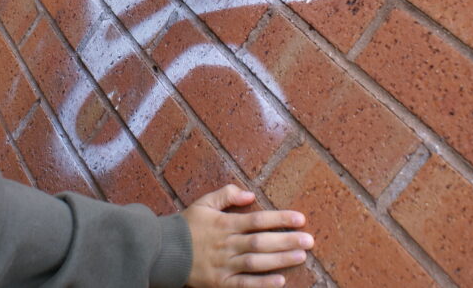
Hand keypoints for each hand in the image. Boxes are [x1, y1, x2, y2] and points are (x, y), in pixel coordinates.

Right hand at [182, 184, 312, 287]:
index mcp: (225, 223)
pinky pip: (244, 284)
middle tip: (309, 240)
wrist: (163, 251)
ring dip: (280, 260)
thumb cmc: (186, 226)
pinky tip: (280, 281)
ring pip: (256, 262)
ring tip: (301, 256)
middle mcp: (227, 244)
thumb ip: (226, 195)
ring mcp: (224, 265)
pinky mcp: (220, 282)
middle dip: (286, 240)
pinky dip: (262, 284)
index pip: (257, 220)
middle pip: (261, 242)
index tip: (300, 218)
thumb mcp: (203, 203)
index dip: (280, 219)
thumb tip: (250, 193)